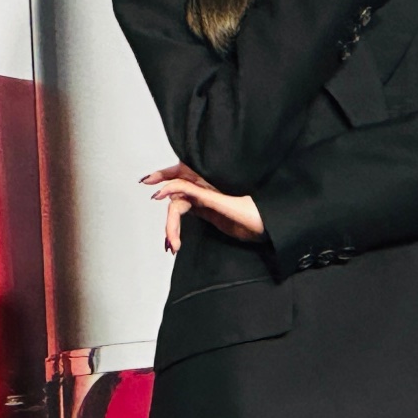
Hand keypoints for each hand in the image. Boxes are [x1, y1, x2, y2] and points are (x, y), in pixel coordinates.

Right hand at [143, 162, 264, 251]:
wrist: (269, 227)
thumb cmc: (255, 212)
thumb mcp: (224, 204)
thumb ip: (197, 195)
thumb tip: (170, 188)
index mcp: (210, 178)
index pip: (181, 171)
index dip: (163, 174)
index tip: (147, 183)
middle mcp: (206, 186)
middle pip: (176, 195)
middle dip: (168, 218)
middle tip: (168, 238)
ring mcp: (205, 199)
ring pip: (178, 208)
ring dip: (172, 228)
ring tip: (174, 246)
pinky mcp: (207, 211)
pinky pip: (184, 216)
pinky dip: (176, 229)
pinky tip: (174, 243)